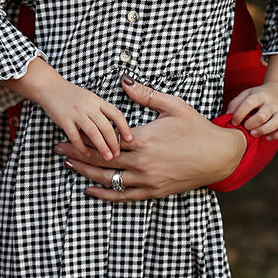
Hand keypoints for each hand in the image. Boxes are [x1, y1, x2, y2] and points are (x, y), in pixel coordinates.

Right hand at [44, 81, 132, 161]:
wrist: (49, 87)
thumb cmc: (71, 95)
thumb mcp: (90, 98)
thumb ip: (100, 110)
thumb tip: (114, 128)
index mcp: (97, 101)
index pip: (115, 114)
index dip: (124, 127)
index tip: (129, 139)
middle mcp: (89, 106)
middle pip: (106, 126)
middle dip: (113, 142)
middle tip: (117, 154)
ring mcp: (76, 113)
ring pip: (93, 133)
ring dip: (101, 147)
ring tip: (107, 157)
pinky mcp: (64, 120)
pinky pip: (75, 136)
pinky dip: (82, 147)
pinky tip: (86, 154)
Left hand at [56, 78, 246, 199]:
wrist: (220, 156)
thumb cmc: (197, 128)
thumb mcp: (173, 106)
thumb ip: (145, 95)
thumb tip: (124, 80)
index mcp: (143, 139)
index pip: (105, 139)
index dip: (83, 137)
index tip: (66, 132)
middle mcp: (142, 162)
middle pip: (101, 159)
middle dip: (77, 153)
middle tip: (58, 148)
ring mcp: (148, 180)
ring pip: (109, 179)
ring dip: (86, 172)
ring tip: (69, 164)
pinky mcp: (154, 191)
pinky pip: (124, 196)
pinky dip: (105, 194)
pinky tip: (90, 189)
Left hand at [224, 84, 277, 138]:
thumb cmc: (259, 96)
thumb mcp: (247, 94)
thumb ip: (236, 103)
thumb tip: (227, 115)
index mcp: (260, 95)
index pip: (249, 103)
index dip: (239, 114)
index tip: (234, 121)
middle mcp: (272, 103)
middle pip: (263, 116)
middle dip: (250, 124)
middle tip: (245, 127)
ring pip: (277, 122)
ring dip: (263, 130)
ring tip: (254, 133)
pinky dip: (277, 135)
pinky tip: (267, 137)